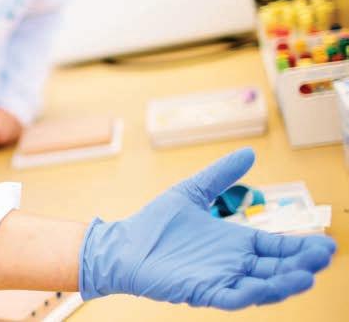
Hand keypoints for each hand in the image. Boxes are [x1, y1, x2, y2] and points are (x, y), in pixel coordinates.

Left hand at [79, 148, 335, 308]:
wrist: (122, 243)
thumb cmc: (155, 223)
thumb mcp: (192, 192)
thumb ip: (220, 175)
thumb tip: (249, 152)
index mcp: (236, 243)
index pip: (278, 248)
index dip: (302, 248)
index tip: (327, 244)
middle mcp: (233, 264)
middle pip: (277, 269)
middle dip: (301, 265)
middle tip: (324, 257)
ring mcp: (219, 279)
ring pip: (261, 287)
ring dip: (284, 284)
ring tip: (306, 276)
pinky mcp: (201, 291)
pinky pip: (231, 297)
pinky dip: (250, 295)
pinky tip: (265, 287)